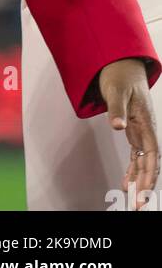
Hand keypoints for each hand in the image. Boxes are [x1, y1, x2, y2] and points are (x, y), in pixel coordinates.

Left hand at [97, 59, 159, 209]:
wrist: (121, 63)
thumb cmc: (120, 74)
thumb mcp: (115, 90)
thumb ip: (116, 108)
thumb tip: (118, 127)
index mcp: (146, 121)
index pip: (152, 153)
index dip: (149, 173)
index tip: (143, 190)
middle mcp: (146, 129)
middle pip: (149, 162)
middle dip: (146, 184)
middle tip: (139, 204)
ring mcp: (140, 130)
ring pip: (143, 161)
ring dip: (139, 180)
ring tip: (133, 199)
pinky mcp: (133, 130)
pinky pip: (135, 154)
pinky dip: (132, 169)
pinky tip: (126, 182)